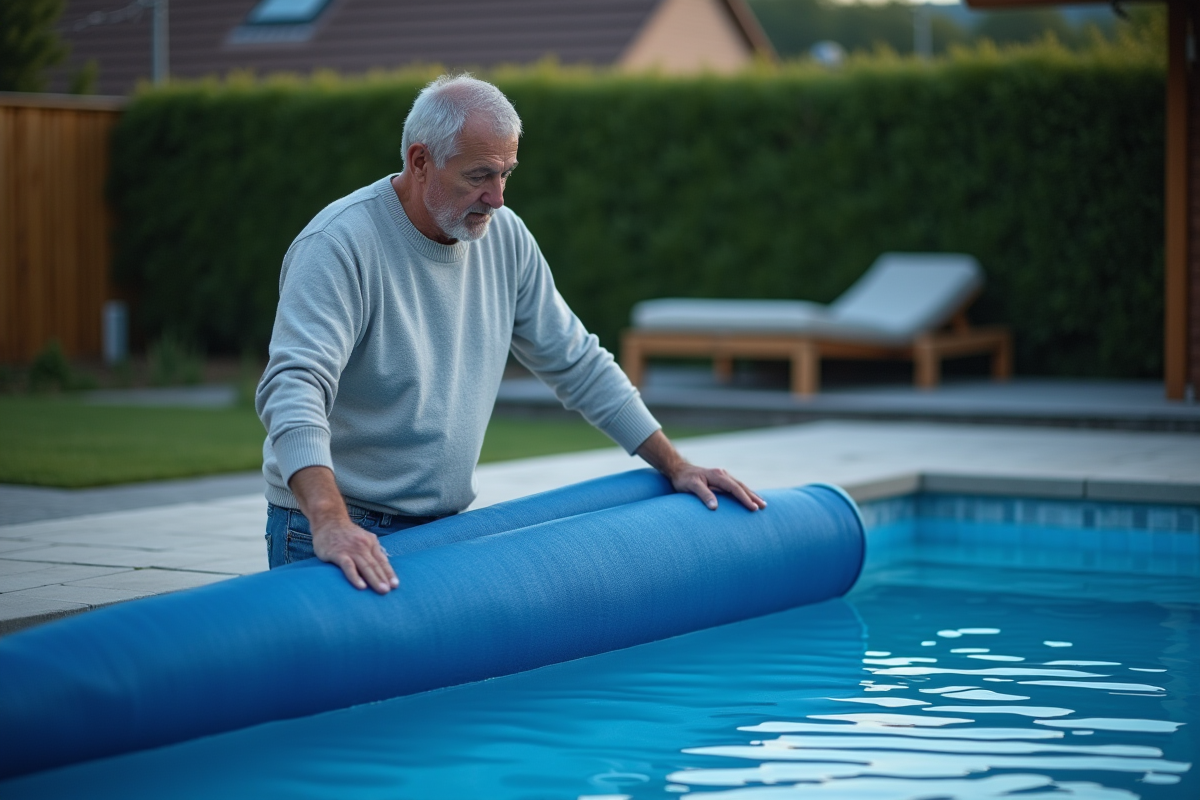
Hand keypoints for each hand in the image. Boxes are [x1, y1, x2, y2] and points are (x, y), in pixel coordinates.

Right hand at [289, 466, 398, 593]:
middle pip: (375, 565)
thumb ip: (371, 550)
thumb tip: (382, 565)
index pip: (382, 560)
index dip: (389, 573)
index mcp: (371, 543)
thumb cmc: (346, 534)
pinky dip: (355, 577)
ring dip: (374, 579)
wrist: (328, 521)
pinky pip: (349, 566)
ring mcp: (351, 550)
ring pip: (365, 566)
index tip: (395, 585)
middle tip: (390, 591)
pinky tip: (361, 586)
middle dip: (384, 578)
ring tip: (382, 590)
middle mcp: (363, 546)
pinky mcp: (338, 553)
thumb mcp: (363, 538)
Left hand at [665, 463, 766, 511]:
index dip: (745, 498)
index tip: (754, 508)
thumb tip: (715, 507)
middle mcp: (722, 474)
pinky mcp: (720, 479)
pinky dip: (743, 492)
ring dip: (751, 494)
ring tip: (761, 503)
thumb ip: (703, 494)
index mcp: (718, 475)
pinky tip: (748, 497)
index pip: (735, 488)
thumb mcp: (691, 486)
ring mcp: (722, 475)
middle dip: (753, 496)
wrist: (678, 470)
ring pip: (740, 485)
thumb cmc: (683, 479)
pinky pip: (735, 486)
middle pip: (741, 486)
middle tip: (764, 507)